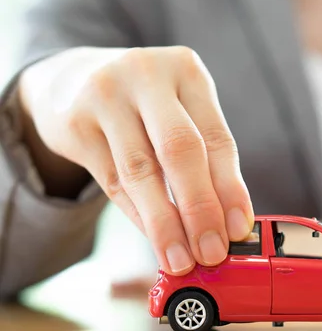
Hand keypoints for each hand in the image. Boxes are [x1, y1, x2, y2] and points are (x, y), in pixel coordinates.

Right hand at [18, 46, 253, 274]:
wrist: (74, 78)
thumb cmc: (145, 103)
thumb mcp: (179, 110)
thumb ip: (204, 155)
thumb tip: (228, 222)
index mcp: (186, 70)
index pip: (216, 137)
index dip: (230, 188)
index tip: (239, 230)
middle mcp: (146, 76)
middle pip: (180, 150)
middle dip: (200, 208)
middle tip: (212, 252)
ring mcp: (105, 96)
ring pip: (141, 172)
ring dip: (165, 224)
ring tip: (181, 259)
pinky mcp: (75, 124)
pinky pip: (113, 181)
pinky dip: (138, 216)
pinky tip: (155, 239)